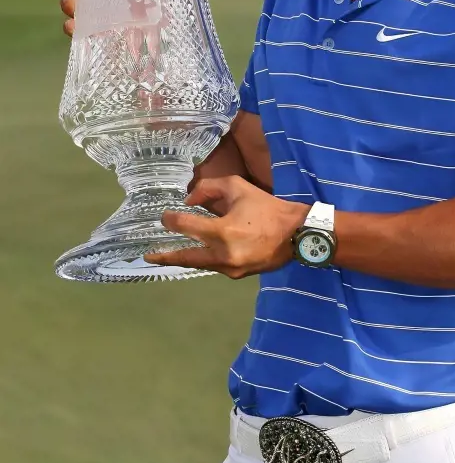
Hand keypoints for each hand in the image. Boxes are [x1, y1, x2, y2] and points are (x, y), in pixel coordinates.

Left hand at [144, 175, 308, 277]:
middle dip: (164, 256)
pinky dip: (204, 259)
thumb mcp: (238, 188)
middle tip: (148, 255)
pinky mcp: (238, 275)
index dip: (171, 220)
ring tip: (169, 255)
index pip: (185, 226)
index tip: (165, 216)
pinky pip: (214, 266)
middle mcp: (222, 254)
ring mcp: (230, 268)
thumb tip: (190, 201)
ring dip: (184, 258)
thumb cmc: (267, 209)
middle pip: (185, 257)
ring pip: (199, 264)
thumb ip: (210, 189)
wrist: (297, 234)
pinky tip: (199, 252)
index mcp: (222, 231)